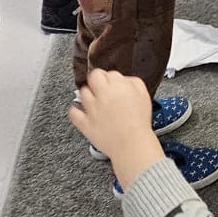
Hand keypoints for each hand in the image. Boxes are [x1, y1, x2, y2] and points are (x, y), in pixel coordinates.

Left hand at [68, 68, 164, 184]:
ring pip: (82, 92)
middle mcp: (102, 95)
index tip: (111, 82)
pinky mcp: (84, 123)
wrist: (132, 144)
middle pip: (92, 77)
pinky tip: (82, 111)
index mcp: (118, 86)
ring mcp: (92, 109)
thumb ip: (133, 82)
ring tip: (94, 100)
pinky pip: (73, 112)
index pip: (108, 72)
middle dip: (96, 80)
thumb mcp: (143, 95)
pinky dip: (76, 110)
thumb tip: (123, 80)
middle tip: (100, 87)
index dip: (110, 77)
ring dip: (88, 94)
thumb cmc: (139, 122)